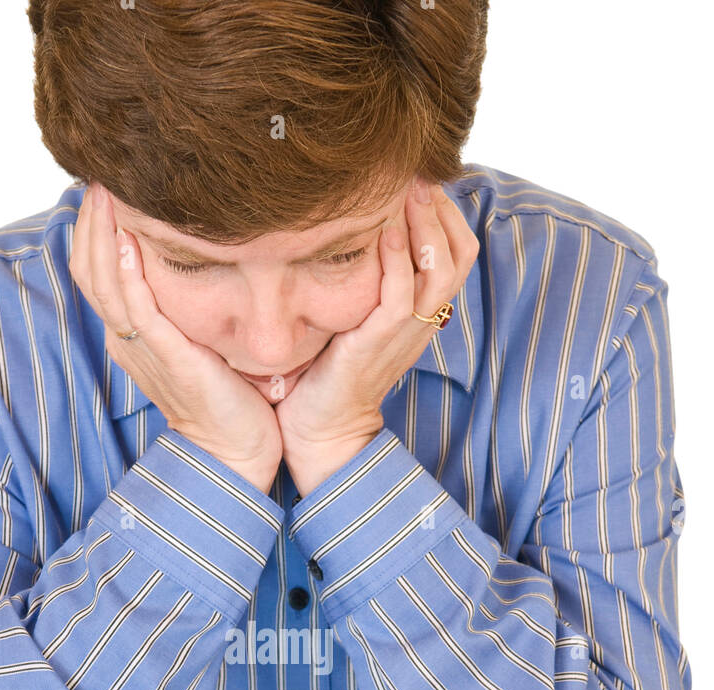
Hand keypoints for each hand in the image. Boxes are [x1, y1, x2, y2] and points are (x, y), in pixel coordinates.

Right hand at [69, 183, 283, 494]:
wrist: (236, 452)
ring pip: (104, 282)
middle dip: (90, 218)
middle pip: (88, 268)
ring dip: (101, 232)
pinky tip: (127, 238)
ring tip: (104, 189)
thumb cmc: (226, 397)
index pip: (96, 270)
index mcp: (132, 334)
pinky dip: (127, 273)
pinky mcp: (167, 358)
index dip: (94, 226)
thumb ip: (187, 304)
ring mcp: (142, 350)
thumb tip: (201, 257)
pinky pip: (137, 310)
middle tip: (98, 170)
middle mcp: (127, 340)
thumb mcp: (199, 340)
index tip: (105, 183)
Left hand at [276, 178, 479, 496]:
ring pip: (439, 269)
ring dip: (425, 223)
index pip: (457, 251)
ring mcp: (405, 334)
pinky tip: (384, 227)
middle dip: (441, 207)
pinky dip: (398, 258)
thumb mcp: (355, 315)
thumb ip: (366, 278)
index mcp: (422, 312)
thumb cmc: (330, 371)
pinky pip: (400, 296)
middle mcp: (422, 321)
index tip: (418, 175)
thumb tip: (352, 226)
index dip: (446, 210)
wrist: (321, 429)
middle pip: (459, 253)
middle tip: (416, 169)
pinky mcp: (378, 344)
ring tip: (407, 185)